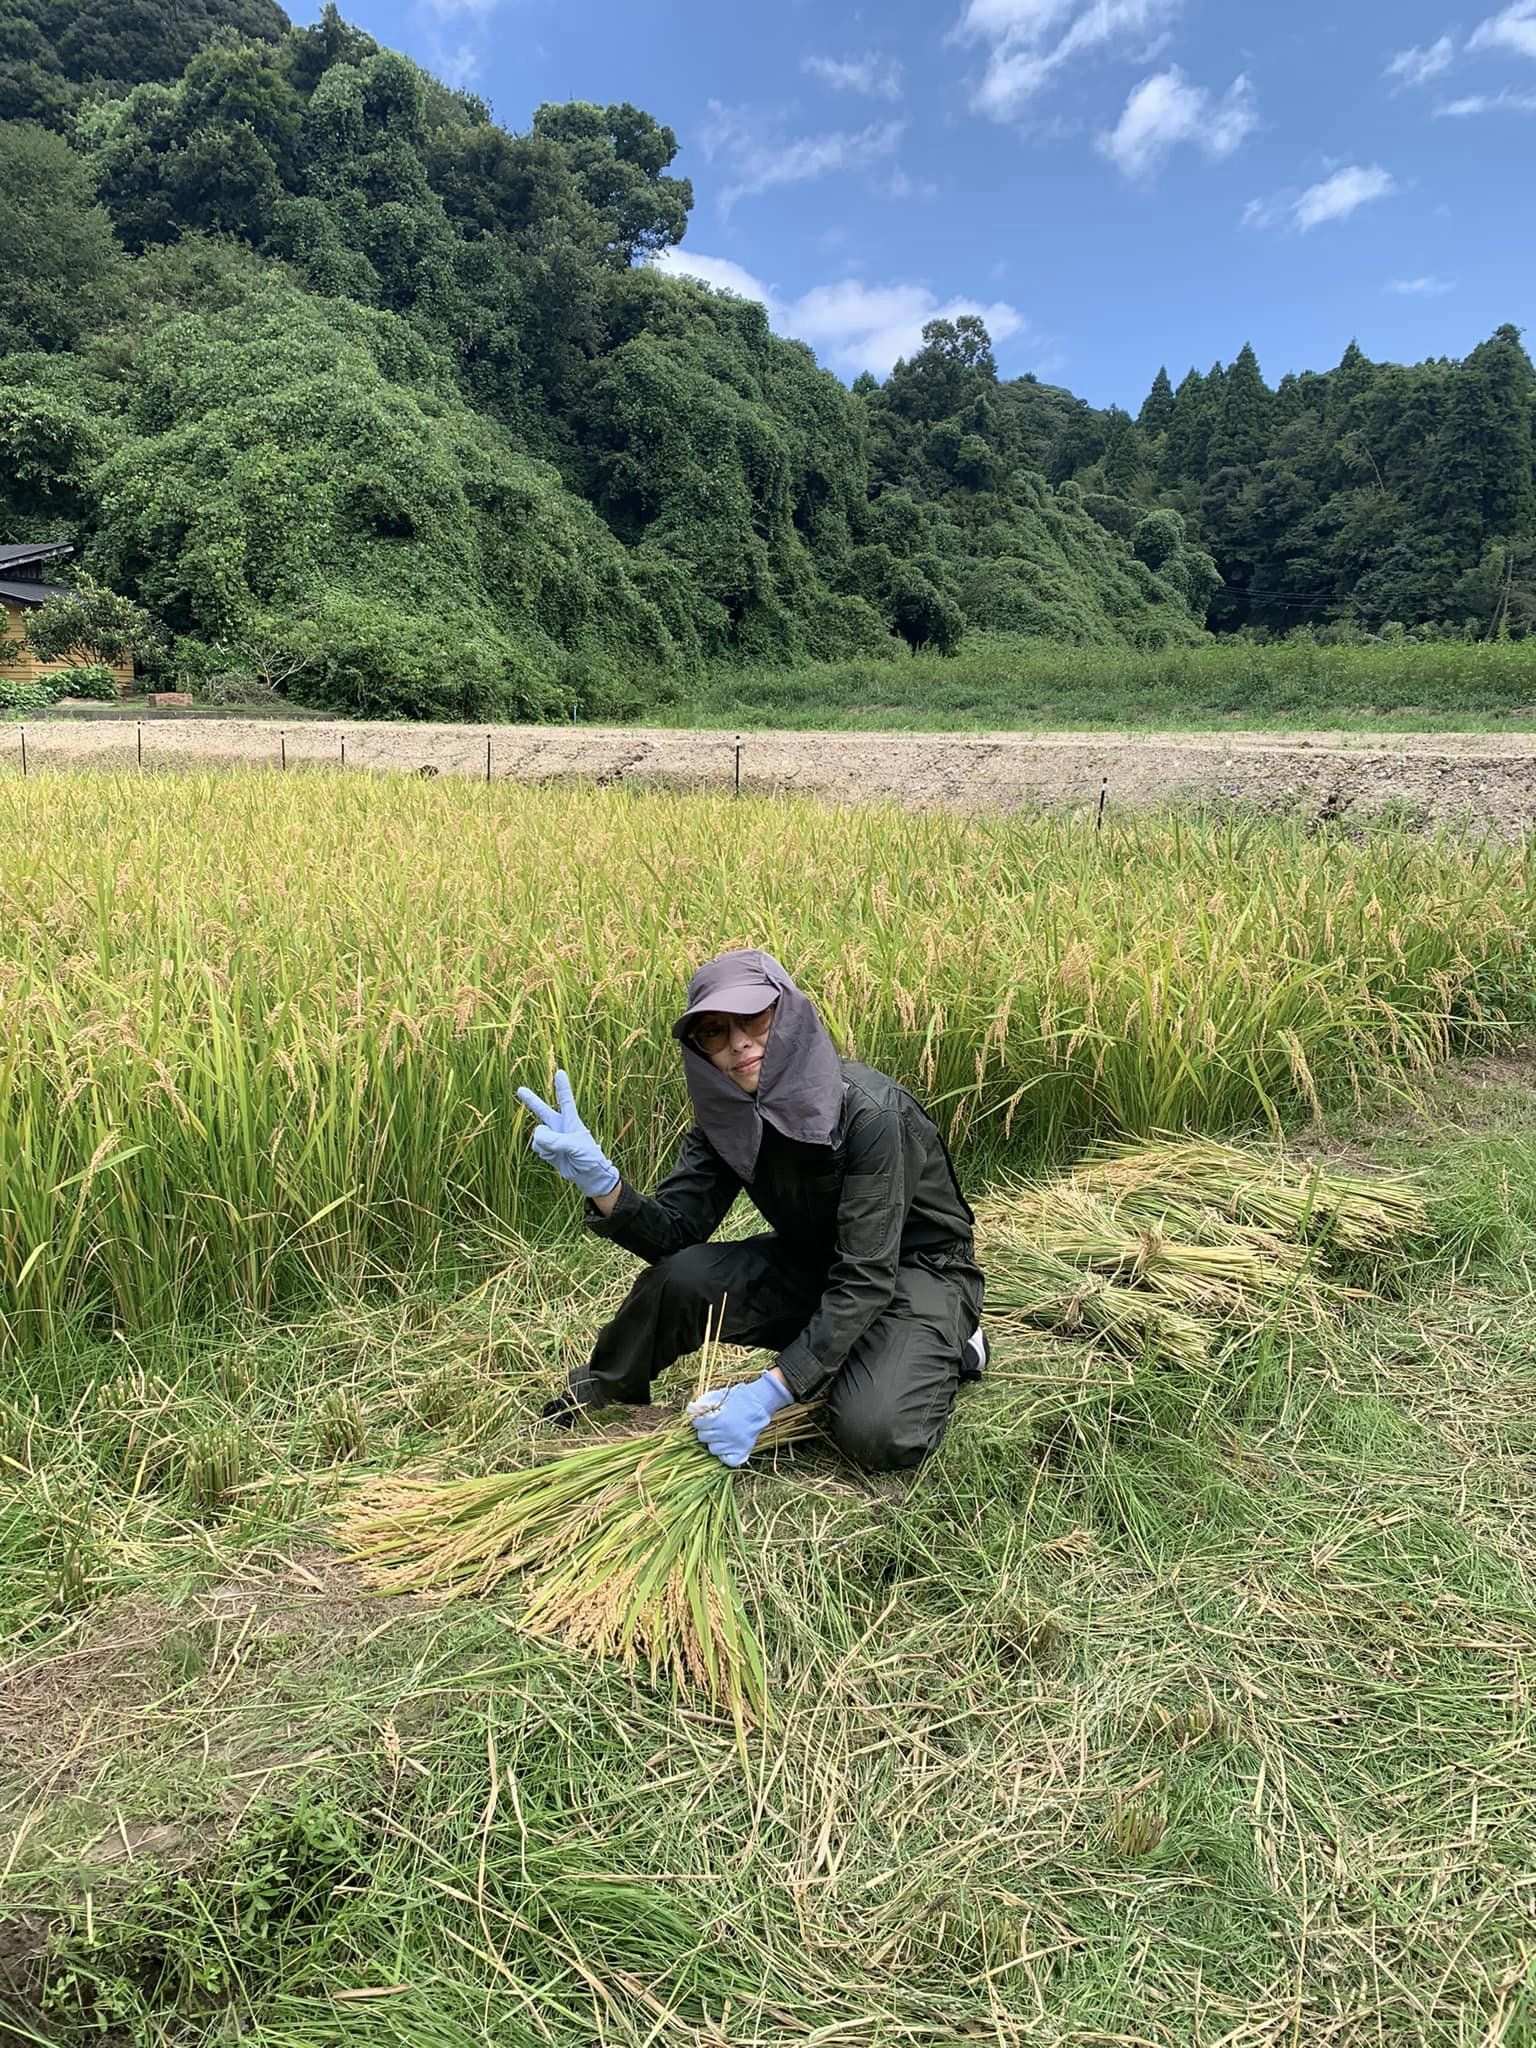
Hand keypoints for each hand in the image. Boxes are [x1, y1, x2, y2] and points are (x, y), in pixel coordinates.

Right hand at [515, 1070, 619, 1199]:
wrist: (589, 1176)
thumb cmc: (589, 1157)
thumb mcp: (576, 1146)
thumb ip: (556, 1140)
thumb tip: (536, 1135)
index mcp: (571, 1120)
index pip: (566, 1100)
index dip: (562, 1087)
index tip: (560, 1072)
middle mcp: (559, 1126)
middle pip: (543, 1110)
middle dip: (531, 1100)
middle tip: (520, 1089)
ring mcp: (552, 1137)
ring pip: (538, 1134)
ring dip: (545, 1143)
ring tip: (559, 1151)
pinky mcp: (547, 1149)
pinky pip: (537, 1147)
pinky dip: (544, 1152)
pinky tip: (554, 1157)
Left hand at [687, 1370, 793, 1468]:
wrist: (761, 1403)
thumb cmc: (739, 1397)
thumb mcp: (720, 1395)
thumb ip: (704, 1402)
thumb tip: (690, 1410)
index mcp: (720, 1419)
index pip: (698, 1424)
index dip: (699, 1420)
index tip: (705, 1418)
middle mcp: (727, 1434)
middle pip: (703, 1438)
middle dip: (705, 1430)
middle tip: (713, 1425)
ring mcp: (735, 1444)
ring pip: (713, 1449)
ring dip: (714, 1442)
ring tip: (721, 1434)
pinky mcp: (743, 1451)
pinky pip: (727, 1460)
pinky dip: (725, 1455)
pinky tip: (727, 1446)